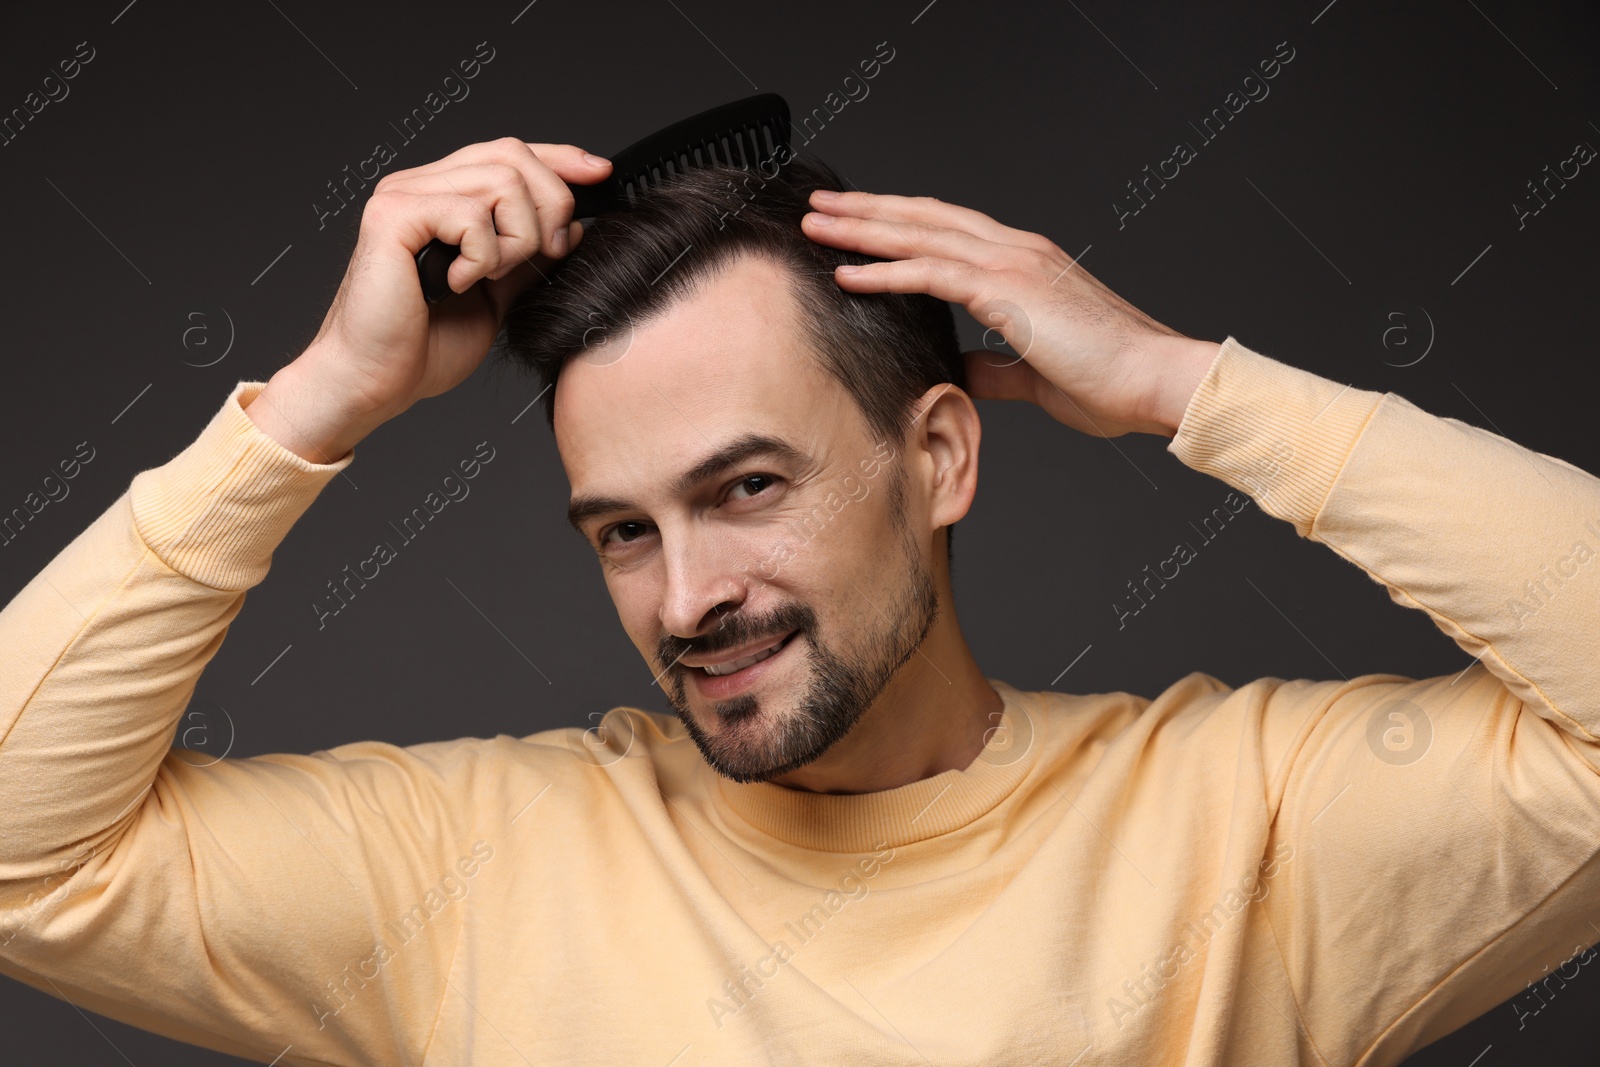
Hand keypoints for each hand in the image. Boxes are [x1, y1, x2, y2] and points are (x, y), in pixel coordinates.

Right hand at [246, 139, 612, 461]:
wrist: (377, 382)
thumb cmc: (423, 346)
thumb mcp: (498, 294)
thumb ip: (527, 257)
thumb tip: (572, 227)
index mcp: (442, 197)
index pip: (509, 152)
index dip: (559, 157)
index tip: (599, 174)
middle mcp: (420, 185)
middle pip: (512, 154)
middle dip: (551, 205)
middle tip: (548, 254)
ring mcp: (403, 196)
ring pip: (500, 182)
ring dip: (517, 238)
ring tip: (491, 277)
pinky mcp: (392, 216)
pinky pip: (469, 214)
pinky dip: (482, 256)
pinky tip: (459, 284)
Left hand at [800, 190, 1219, 437]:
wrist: (1154, 381)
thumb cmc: (1110, 381)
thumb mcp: (1035, 374)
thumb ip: (995, 364)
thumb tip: (962, 366)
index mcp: (1025, 263)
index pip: (948, 230)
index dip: (900, 223)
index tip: (859, 223)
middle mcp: (1016, 251)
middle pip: (925, 218)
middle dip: (869, 210)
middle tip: (821, 206)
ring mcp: (1012, 264)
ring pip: (920, 234)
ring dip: (863, 229)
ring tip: (818, 225)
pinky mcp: (1007, 290)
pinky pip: (931, 273)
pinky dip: (885, 270)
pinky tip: (847, 272)